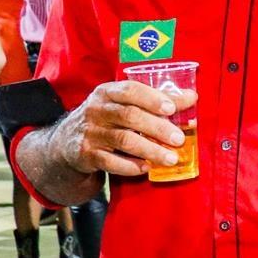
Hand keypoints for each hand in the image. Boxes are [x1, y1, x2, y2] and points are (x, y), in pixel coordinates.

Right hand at [54, 79, 195, 177]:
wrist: (66, 142)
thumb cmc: (106, 119)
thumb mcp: (123, 104)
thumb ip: (156, 101)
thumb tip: (191, 97)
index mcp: (107, 92)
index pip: (129, 90)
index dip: (151, 98)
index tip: (171, 108)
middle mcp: (96, 110)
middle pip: (129, 116)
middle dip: (157, 127)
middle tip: (179, 139)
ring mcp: (90, 132)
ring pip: (123, 140)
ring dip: (150, 150)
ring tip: (171, 158)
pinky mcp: (86, 154)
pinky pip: (110, 162)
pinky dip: (130, 166)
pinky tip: (146, 168)